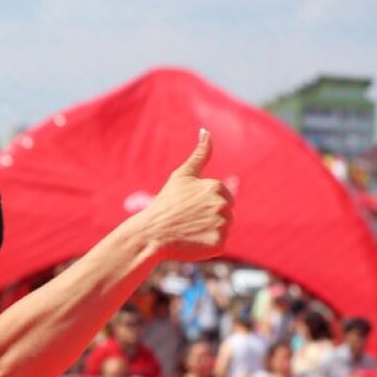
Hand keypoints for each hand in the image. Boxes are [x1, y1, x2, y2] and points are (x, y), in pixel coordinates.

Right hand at [137, 129, 233, 262]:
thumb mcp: (182, 176)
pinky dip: (207, 246)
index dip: (204, 204)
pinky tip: (191, 242)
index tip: (188, 207)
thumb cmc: (165, 204)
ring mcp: (222, 225)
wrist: (150, 234)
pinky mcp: (220, 244)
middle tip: (188, 221)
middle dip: (209, 218)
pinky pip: (219, 245)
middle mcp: (223, 204)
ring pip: (223, 229)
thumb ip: (200, 154)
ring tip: (189, 232)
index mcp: (217, 187)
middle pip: (225, 214)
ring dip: (209, 232)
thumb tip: (206, 130)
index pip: (222, 198)